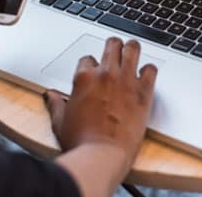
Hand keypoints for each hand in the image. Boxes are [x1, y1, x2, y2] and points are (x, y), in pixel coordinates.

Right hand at [44, 38, 157, 170]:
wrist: (102, 156)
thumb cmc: (81, 142)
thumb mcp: (60, 122)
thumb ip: (55, 104)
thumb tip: (50, 95)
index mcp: (84, 78)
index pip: (88, 59)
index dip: (91, 66)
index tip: (94, 73)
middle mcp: (106, 74)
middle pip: (112, 45)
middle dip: (113, 46)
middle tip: (116, 52)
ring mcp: (126, 81)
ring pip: (133, 48)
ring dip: (132, 49)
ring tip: (133, 52)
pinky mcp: (143, 92)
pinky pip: (151, 69)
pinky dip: (149, 70)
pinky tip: (146, 75)